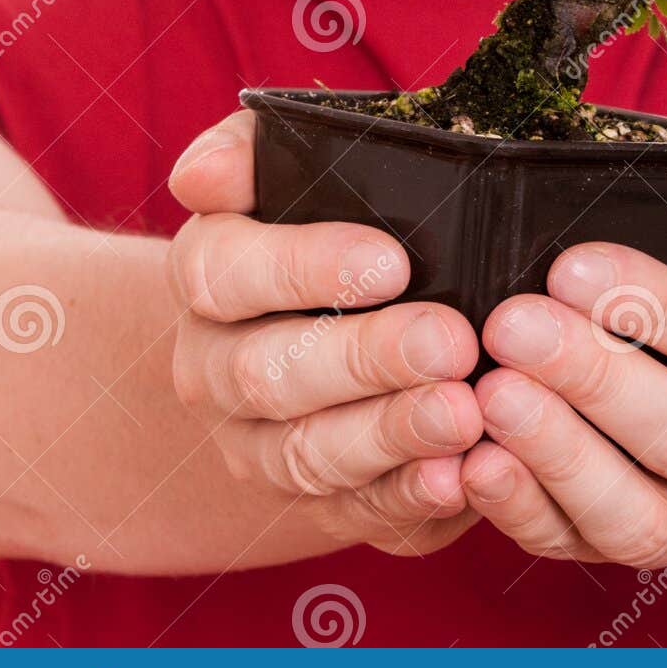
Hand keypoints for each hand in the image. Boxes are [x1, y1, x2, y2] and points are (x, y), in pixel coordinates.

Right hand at [167, 109, 482, 555]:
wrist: (302, 320)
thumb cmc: (319, 221)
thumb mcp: (283, 167)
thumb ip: (246, 152)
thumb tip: (202, 178)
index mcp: (206, 274)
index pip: (228, 273)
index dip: (306, 268)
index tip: (392, 261)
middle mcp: (215, 369)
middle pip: (270, 375)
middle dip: (366, 359)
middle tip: (449, 340)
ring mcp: (258, 447)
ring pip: (310, 456)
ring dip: (391, 435)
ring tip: (464, 412)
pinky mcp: (319, 504)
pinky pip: (356, 515)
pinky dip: (409, 501)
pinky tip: (461, 478)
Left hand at [460, 163, 666, 566]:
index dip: (658, 309)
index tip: (571, 266)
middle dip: (591, 380)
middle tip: (511, 325)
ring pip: (640, 517)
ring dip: (558, 457)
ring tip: (491, 395)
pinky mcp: (649, 547)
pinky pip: (584, 546)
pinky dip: (525, 510)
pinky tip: (477, 462)